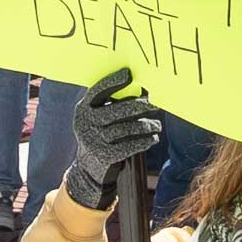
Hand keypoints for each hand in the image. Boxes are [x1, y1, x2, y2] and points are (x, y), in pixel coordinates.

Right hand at [63, 67, 161, 210]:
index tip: (130, 74)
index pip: (97, 91)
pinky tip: (153, 138)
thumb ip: (112, 105)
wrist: (87, 167)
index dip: (113, 82)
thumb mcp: (98, 118)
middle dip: (140, 106)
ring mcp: (93, 140)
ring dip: (146, 126)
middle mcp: (85, 122)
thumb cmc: (100, 134)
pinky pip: (128, 146)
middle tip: (156, 104)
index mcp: (83, 108)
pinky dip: (143, 141)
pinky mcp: (103, 156)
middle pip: (117, 110)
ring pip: (126, 129)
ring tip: (157, 125)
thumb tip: (142, 92)